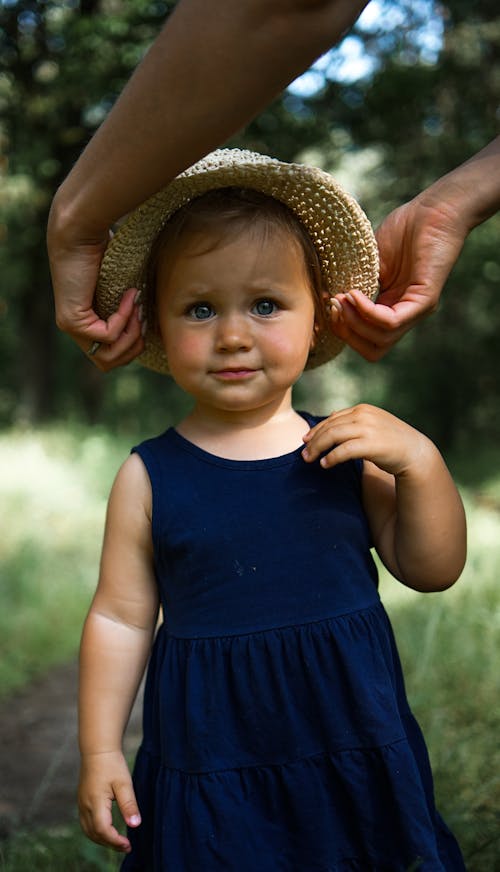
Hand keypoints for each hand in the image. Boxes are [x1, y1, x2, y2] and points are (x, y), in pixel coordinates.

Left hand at [47, 207, 144, 370]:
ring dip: (130, 337)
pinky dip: (123, 318)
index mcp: (86, 324)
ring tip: (138, 311)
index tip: (144, 319)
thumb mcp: (121, 288)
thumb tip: (152, 324)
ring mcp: (71, 328)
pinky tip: (129, 296)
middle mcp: (75, 330)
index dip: (132, 344)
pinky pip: (107, 335)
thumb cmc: (104, 252)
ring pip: (107, 357)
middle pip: (109, 363)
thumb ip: (129, 309)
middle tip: (143, 319)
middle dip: (134, 346)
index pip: (110, 356)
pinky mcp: (71, 321)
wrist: (81, 232)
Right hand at [78, 750, 140, 852]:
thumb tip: (135, 825)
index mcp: (95, 802)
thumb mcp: (124, 783)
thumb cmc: (112, 764)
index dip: (115, 841)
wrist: (98, 749)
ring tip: (118, 843)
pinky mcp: (82, 801)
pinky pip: (86, 824)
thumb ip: (129, 805)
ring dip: (102, 840)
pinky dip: (96, 832)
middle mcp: (85, 806)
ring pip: (89, 831)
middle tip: (126, 847)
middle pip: (95, 834)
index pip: (103, 830)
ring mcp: (82, 804)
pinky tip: (107, 831)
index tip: (128, 845)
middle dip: (110, 844)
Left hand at [301, 403, 432, 475]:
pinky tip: (325, 465)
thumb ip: (354, 421)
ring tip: (309, 460)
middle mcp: (363, 415)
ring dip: (318, 448)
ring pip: (333, 436)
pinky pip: (344, 450)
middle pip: (330, 427)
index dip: (317, 429)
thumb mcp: (372, 425)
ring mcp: (367, 428)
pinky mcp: (371, 444)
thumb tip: (332, 417)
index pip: (333, 418)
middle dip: (314, 441)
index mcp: (363, 409)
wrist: (415, 452)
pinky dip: (331, 457)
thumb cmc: (392, 441)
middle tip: (304, 454)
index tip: (306, 440)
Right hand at [328, 189, 467, 360]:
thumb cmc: (404, 230)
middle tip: (334, 305)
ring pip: (381, 340)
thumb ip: (356, 285)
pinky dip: (368, 312)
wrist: (433, 209)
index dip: (343, 329)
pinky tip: (355, 294)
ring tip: (342, 298)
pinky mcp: (425, 301)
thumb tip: (331, 304)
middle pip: (373, 349)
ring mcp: (417, 311)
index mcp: (392, 308)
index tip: (329, 304)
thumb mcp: (370, 264)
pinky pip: (391, 322)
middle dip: (347, 333)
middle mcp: (406, 315)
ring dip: (354, 323)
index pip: (366, 340)